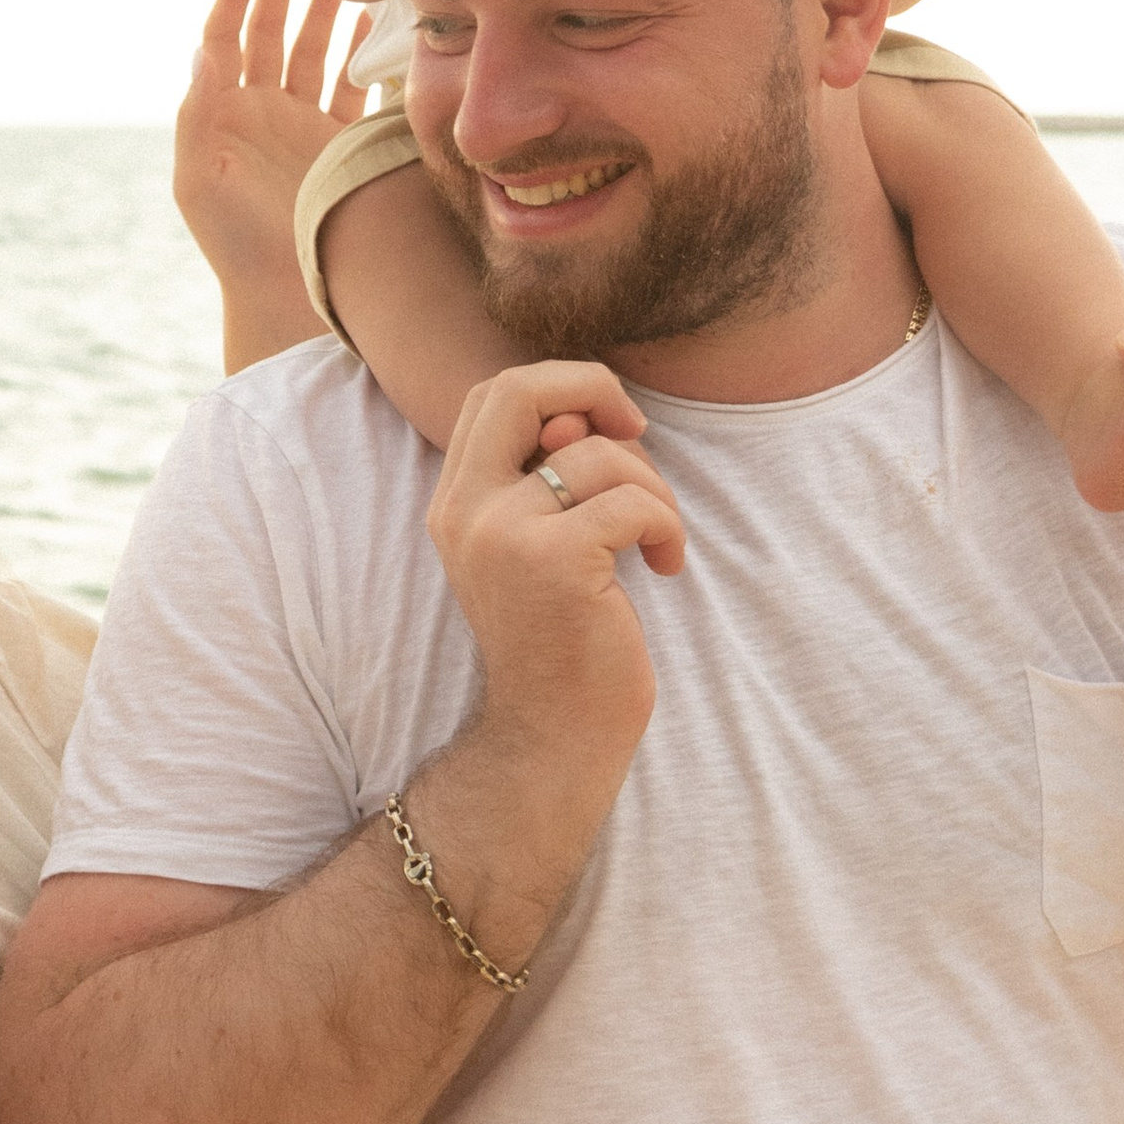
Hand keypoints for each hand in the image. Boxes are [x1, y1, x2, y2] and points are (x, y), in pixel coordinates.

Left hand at [172, 0, 366, 357]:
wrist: (282, 293)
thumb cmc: (231, 242)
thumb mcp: (198, 179)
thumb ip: (197, 113)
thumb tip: (204, 47)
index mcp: (221, 111)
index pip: (224, 34)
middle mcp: (260, 110)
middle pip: (271, 30)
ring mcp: (302, 125)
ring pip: (315, 51)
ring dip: (327, 10)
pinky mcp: (339, 144)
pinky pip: (353, 87)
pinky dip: (365, 56)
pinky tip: (377, 26)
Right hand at [429, 362, 684, 788]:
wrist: (551, 738)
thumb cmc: (561, 642)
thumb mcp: (540, 547)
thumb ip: (549, 476)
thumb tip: (584, 412)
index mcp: (456, 503)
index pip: (495, 393)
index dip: (561, 385)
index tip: (610, 425)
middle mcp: (466, 511)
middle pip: (522, 389)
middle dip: (597, 388)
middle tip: (640, 434)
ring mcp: (504, 534)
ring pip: (599, 454)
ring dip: (653, 488)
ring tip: (657, 539)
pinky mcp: (556, 562)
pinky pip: (634, 503)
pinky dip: (666, 528)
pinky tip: (665, 566)